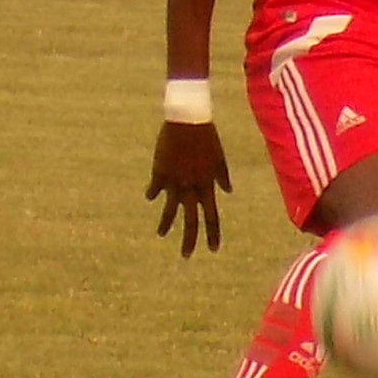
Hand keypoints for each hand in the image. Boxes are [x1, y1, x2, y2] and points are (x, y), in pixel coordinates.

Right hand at [147, 122, 231, 258]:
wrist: (187, 121)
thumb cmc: (206, 136)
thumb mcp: (219, 157)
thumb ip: (222, 176)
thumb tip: (228, 191)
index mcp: (207, 185)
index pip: (211, 216)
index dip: (212, 234)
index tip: (212, 250)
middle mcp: (191, 187)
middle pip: (191, 220)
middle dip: (189, 240)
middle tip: (186, 256)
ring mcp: (174, 181)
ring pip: (170, 210)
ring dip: (166, 224)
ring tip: (161, 234)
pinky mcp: (160, 172)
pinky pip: (155, 188)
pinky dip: (153, 193)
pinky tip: (150, 197)